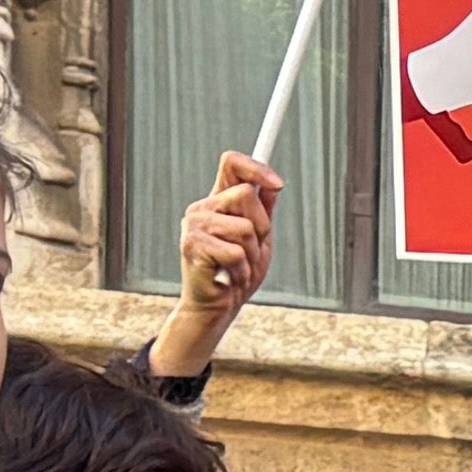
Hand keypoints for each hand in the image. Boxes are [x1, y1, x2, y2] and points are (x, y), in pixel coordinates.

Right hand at [148, 154, 281, 380]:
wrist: (217, 307)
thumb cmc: (237, 274)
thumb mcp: (259, 240)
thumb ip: (264, 212)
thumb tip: (274, 184)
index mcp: (218, 201)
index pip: (231, 164)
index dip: (256, 167)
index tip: (278, 184)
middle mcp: (203, 207)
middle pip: (246, 195)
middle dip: (261, 227)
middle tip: (250, 250)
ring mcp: (194, 224)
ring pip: (245, 227)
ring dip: (252, 254)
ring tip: (238, 266)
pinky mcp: (193, 245)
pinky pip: (237, 252)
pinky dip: (242, 270)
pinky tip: (230, 276)